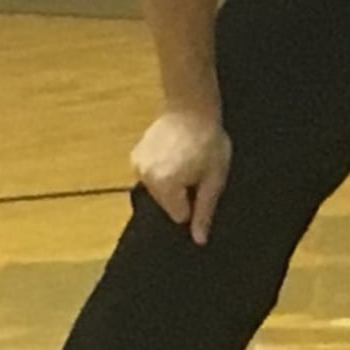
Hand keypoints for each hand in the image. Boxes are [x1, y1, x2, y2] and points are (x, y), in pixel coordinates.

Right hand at [131, 110, 233, 245]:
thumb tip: (199, 240)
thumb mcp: (215, 179)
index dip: (194, 203)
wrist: (192, 108)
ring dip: (171, 183)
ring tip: (184, 161)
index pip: (179, 215)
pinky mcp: (135, 156)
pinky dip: (160, 172)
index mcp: (165, 185)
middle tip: (195, 170)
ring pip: (157, 191)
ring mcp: (137, 166)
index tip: (201, 184)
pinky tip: (173, 156)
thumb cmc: (209, 142)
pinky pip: (149, 176)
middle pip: (166, 205)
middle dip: (181, 194)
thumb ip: (205, 210)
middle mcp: (145, 177)